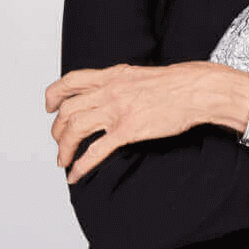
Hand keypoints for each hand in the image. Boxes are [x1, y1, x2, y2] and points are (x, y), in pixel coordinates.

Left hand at [45, 62, 248, 182]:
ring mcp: (116, 111)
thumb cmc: (181, 82)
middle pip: (67, 110)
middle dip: (57, 130)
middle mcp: (109, 92)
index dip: (54, 95)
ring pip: (74, 130)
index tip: (50, 106)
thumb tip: (120, 92)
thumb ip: (126, 82)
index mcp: (113, 76)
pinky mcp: (127, 130)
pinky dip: (81, 166)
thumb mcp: (144, 74)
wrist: (198, 90)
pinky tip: (76, 174)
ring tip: (63, 160)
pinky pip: (94, 151)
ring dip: (63, 148)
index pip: (71, 81)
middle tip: (59, 141)